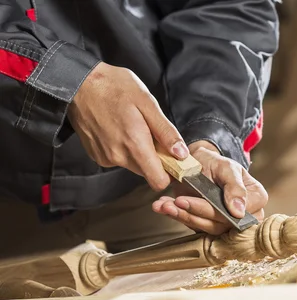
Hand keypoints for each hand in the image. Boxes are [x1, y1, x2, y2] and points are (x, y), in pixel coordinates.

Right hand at [67, 61, 189, 190]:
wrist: (78, 83)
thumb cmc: (114, 87)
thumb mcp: (147, 103)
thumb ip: (166, 132)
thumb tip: (181, 154)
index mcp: (134, 144)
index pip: (158, 181)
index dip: (170, 173)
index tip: (174, 159)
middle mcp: (118, 156)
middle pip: (148, 172)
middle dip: (155, 157)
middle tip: (151, 133)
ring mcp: (105, 157)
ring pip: (134, 165)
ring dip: (139, 151)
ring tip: (132, 126)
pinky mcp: (97, 155)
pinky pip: (119, 159)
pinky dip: (124, 148)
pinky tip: (118, 129)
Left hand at [152, 141, 267, 234]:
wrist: (199, 163)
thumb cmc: (217, 163)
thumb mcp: (227, 167)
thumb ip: (235, 187)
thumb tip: (239, 212)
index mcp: (256, 198)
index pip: (238, 214)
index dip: (216, 210)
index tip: (195, 203)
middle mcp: (245, 215)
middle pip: (220, 224)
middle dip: (195, 213)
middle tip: (177, 202)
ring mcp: (226, 223)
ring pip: (205, 228)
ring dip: (183, 216)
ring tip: (166, 204)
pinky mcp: (208, 226)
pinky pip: (193, 226)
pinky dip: (176, 215)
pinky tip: (163, 206)